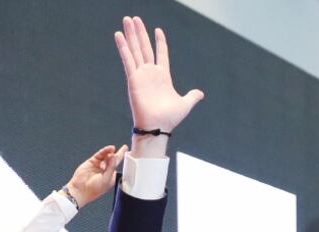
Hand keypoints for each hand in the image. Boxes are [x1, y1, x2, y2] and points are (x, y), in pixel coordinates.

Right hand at [66, 144, 126, 207]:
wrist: (81, 190)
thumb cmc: (94, 189)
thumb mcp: (106, 179)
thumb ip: (111, 167)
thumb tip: (114, 155)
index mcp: (110, 176)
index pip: (117, 166)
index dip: (122, 160)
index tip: (128, 153)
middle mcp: (105, 170)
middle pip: (113, 160)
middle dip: (118, 154)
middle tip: (124, 147)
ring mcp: (98, 165)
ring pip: (106, 156)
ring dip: (110, 152)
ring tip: (113, 149)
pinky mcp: (92, 162)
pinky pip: (99, 155)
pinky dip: (104, 151)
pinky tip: (108, 149)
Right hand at [115, 17, 203, 156]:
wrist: (158, 127)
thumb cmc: (170, 119)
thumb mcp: (185, 104)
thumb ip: (191, 96)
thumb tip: (200, 94)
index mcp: (163, 76)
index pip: (161, 54)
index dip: (160, 42)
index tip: (158, 30)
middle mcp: (150, 73)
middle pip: (144, 47)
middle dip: (140, 32)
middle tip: (134, 18)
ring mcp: (140, 75)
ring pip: (134, 49)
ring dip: (130, 34)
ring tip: (127, 19)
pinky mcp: (133, 78)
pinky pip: (127, 59)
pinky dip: (123, 47)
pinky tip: (119, 34)